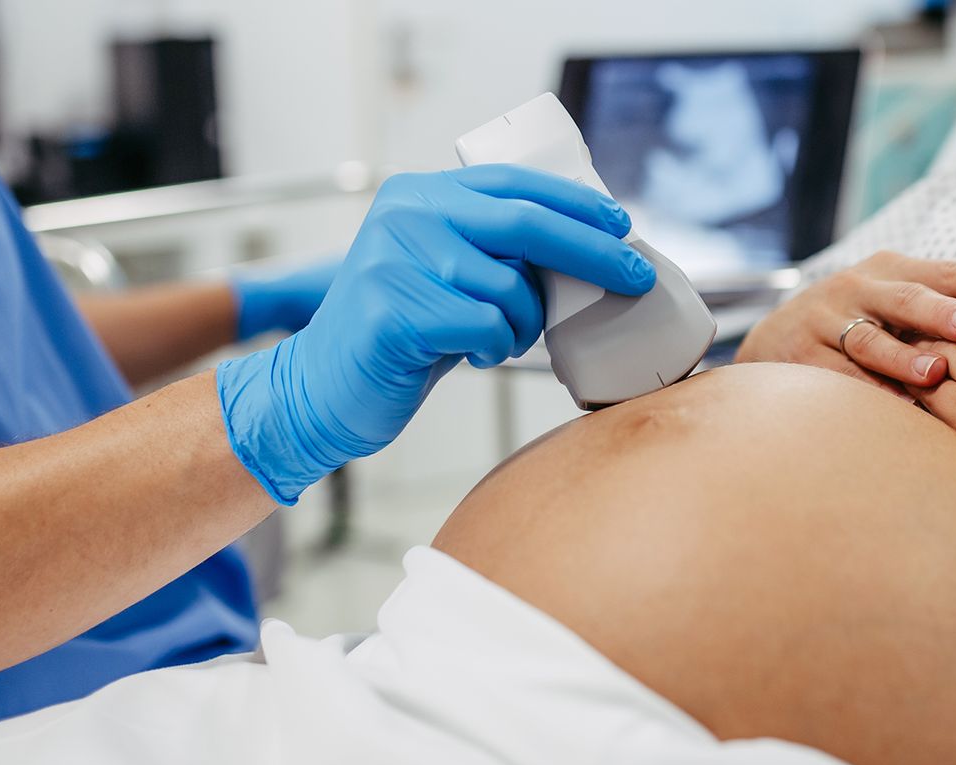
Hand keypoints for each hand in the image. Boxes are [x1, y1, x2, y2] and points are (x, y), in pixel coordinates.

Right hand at [216, 165, 655, 503]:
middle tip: (633, 276)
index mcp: (419, 195)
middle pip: (525, 224)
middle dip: (592, 251)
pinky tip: (471, 355)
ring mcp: (394, 260)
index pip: (514, 183)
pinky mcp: (393, 310)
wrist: (322, 389)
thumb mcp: (445, 275)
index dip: (576, 203)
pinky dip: (495, 348)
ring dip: (522, 323)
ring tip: (498, 339)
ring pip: (509, 286)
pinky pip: (485, 327)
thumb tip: (588, 246)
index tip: (622, 224)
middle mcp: (404, 215)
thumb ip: (494, 250)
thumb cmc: (401, 336)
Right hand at [735, 252, 955, 392]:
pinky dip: (868, 392)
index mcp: (890, 270)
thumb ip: (943, 301)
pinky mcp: (805, 358)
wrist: (774, 336)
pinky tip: (894, 406)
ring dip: (902, 358)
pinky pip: (841, 379)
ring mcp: (827, 323)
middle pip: (904, 299)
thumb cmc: (859, 318)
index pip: (945, 272)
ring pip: (869, 341)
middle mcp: (858, 290)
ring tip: (933, 373)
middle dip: (940, 312)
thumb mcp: (892, 297)